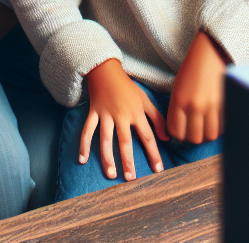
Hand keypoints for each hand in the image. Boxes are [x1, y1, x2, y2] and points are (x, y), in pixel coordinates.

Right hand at [81, 59, 166, 181]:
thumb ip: (157, 118)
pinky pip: (87, 131)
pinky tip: (82, 160)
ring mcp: (105, 115)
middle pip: (125, 141)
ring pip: (106, 139)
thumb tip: (167, 137)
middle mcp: (121, 115)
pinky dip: (84, 145)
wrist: (106, 70)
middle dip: (128, 160)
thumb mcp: (145, 100)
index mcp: (136, 113)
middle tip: (130, 178)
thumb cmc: (127, 87)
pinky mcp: (93, 113)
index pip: (147, 137)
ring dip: (107, 157)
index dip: (153, 153)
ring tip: (110, 174)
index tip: (158, 169)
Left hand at [166, 31, 226, 144]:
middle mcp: (194, 106)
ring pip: (209, 135)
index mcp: (179, 101)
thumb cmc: (192, 68)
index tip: (182, 132)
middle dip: (193, 138)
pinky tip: (216, 121)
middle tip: (195, 131)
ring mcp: (211, 106)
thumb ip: (177, 108)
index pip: (176, 132)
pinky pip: (222, 126)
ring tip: (206, 127)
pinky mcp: (225, 103)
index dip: (178, 136)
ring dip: (207, 134)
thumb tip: (179, 130)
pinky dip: (219, 128)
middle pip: (193, 138)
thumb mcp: (177, 87)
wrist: (211, 51)